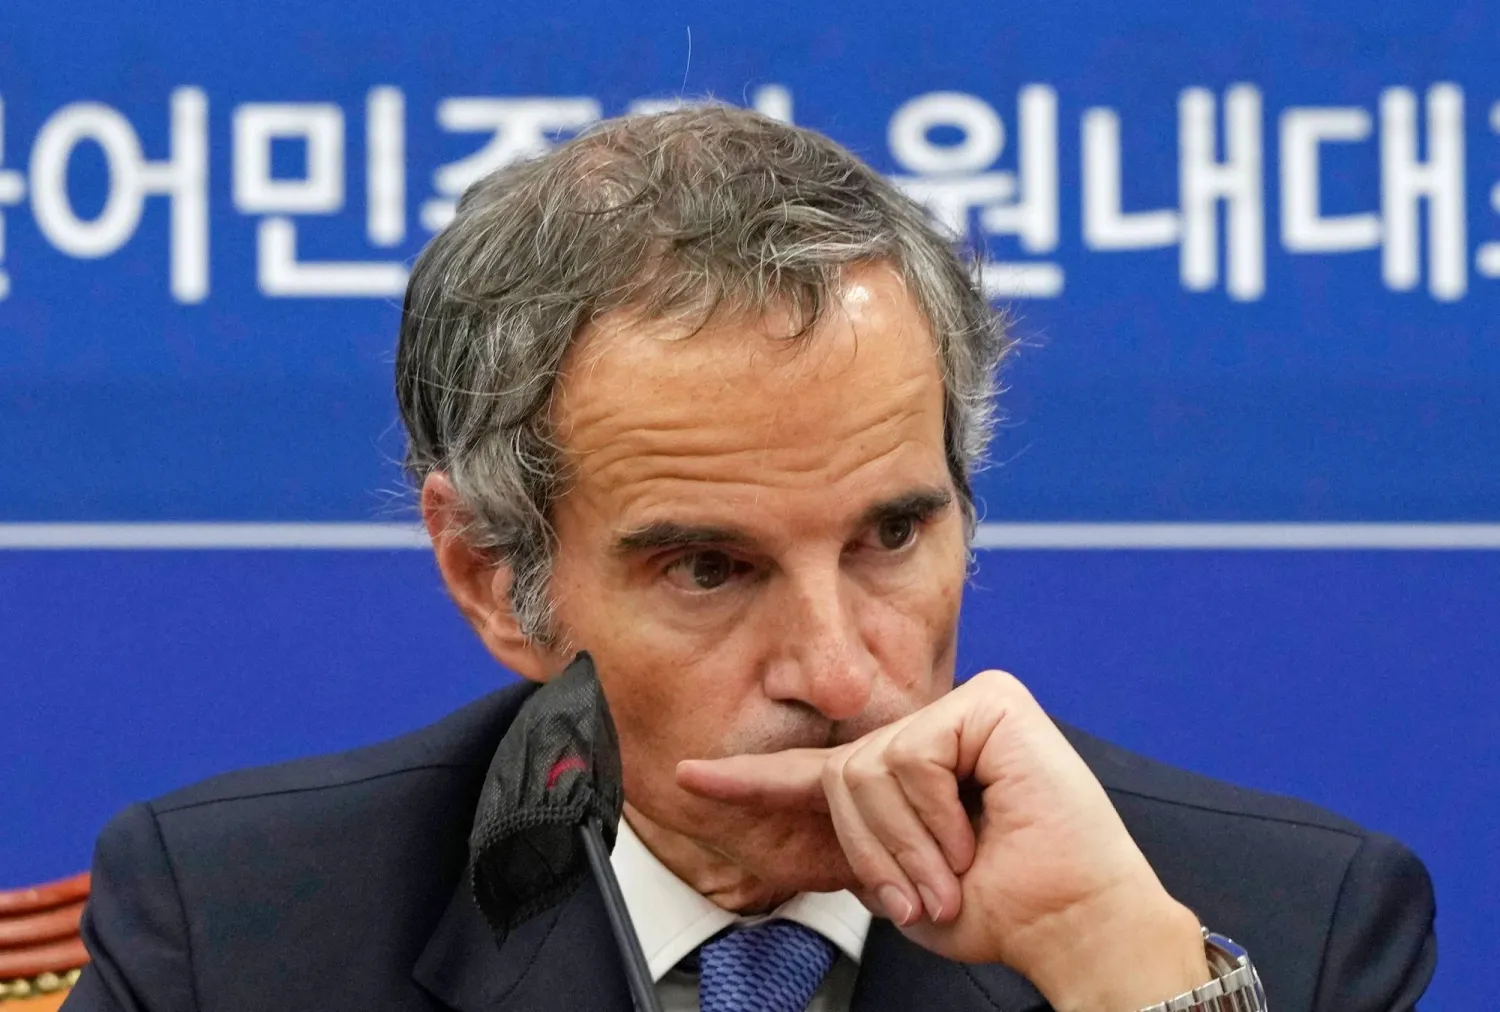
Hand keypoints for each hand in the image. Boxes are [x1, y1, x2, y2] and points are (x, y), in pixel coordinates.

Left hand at [677, 670, 1211, 1011]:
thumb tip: (805, 813)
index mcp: (916, 772)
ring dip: (906, 844)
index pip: (826, 768)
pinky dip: (934, 814)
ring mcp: (967, 707)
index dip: (755, 776)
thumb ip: (858, 845)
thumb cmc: (1006, 911)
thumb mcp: (905, 885)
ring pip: (865, 768)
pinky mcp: (992, 701)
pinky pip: (907, 757)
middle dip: (872, 852)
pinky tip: (978, 826)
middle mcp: (939, 727)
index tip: (690, 775)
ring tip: (958, 869)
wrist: (1075, 926)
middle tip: (928, 894)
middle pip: (840, 774)